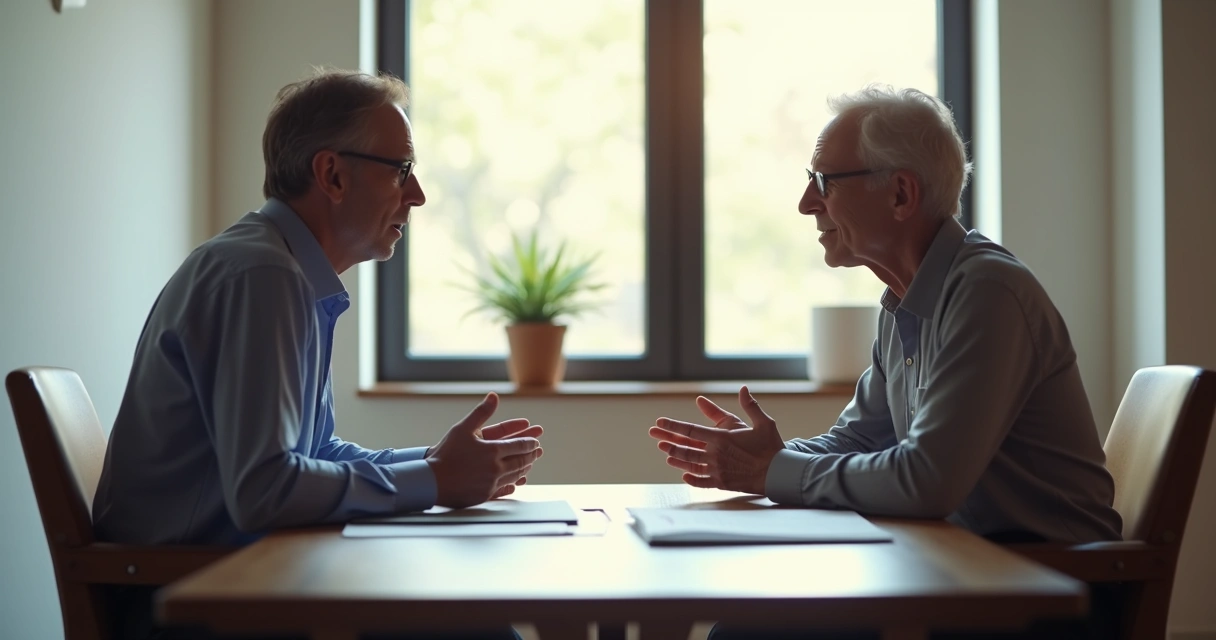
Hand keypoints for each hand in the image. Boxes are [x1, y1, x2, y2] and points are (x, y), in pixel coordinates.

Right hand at [426, 393, 543, 506]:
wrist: (430, 481)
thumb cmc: (445, 453)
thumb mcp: (463, 428)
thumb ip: (481, 412)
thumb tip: (494, 396)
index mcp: (493, 451)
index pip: (519, 445)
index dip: (529, 441)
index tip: (536, 440)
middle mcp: (496, 468)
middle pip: (521, 461)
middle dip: (531, 455)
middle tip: (538, 451)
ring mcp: (491, 483)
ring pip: (515, 475)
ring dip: (525, 468)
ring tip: (530, 464)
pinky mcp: (485, 495)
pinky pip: (505, 490)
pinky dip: (513, 485)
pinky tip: (516, 483)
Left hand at [648, 386, 784, 494]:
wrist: (780, 473)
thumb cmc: (771, 446)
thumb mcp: (762, 422)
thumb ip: (749, 405)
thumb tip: (743, 388)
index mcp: (721, 438)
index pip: (690, 430)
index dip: (673, 426)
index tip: (659, 422)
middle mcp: (715, 455)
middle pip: (685, 448)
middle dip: (668, 441)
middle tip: (654, 437)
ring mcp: (717, 470)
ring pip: (690, 464)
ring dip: (676, 458)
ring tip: (666, 453)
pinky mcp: (722, 483)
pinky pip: (701, 482)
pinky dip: (691, 478)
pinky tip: (684, 475)